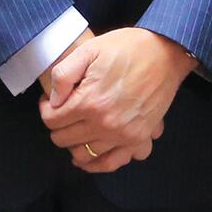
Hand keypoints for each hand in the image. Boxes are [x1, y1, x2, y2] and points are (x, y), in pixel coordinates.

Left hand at [39, 27, 193, 173]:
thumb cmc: (127, 48)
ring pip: (84, 155)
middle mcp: (105, 124)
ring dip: (75, 143)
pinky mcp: (138, 138)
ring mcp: (123, 135)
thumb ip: (63, 75)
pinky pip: (112, 163)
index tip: (51, 101)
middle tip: (63, 112)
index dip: (46, 109)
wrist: (165, 53)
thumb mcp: (89, 49)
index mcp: (89, 102)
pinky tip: (91, 153)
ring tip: (77, 128)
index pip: (52, 120)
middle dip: (58, 126)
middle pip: (64, 140)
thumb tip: (54, 101)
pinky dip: (98, 163)